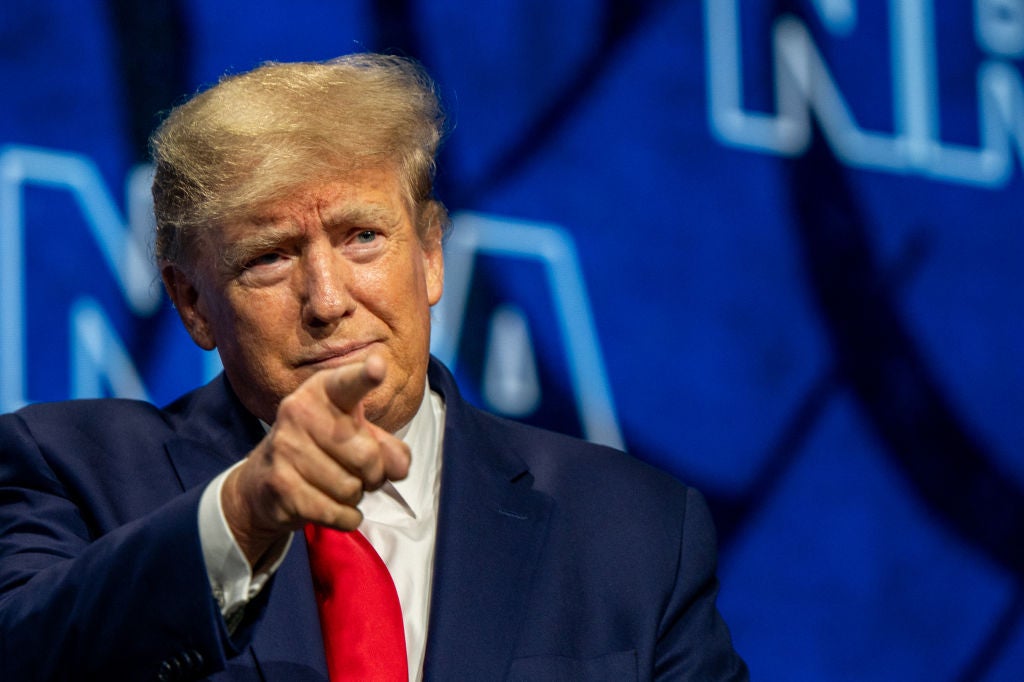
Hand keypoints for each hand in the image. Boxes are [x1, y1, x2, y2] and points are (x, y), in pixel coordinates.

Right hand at [221, 355, 410, 565]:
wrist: (264, 482)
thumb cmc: (323, 449)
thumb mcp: (358, 437)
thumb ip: (387, 448)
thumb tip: (399, 467)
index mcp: (323, 390)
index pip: (348, 383)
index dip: (365, 376)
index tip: (378, 367)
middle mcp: (299, 411)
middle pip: (367, 456)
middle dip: (374, 475)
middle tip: (362, 474)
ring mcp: (285, 448)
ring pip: (352, 489)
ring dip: (356, 497)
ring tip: (340, 486)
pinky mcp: (280, 485)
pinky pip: (336, 512)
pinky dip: (347, 517)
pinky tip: (337, 508)